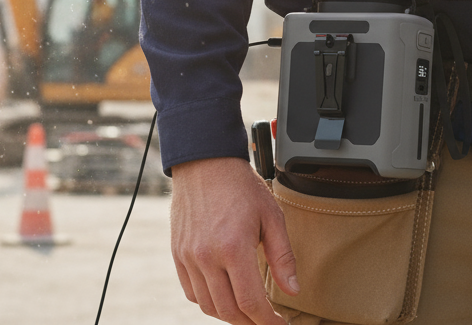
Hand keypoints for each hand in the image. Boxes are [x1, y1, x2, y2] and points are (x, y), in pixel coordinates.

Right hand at [170, 157, 298, 324]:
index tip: (280, 324)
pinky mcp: (178, 254)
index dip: (267, 321)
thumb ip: (282, 256)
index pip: (250, 303)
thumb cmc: (240, 185)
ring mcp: (189, 257)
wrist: (205, 162)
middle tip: (266, 319)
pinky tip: (224, 294)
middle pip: (228, 311)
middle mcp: (206, 257)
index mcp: (233, 248)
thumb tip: (293, 290)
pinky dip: (208, 301)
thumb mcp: (271, 215)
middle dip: (250, 322)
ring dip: (229, 314)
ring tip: (248, 309)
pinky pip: (191, 292)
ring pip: (208, 306)